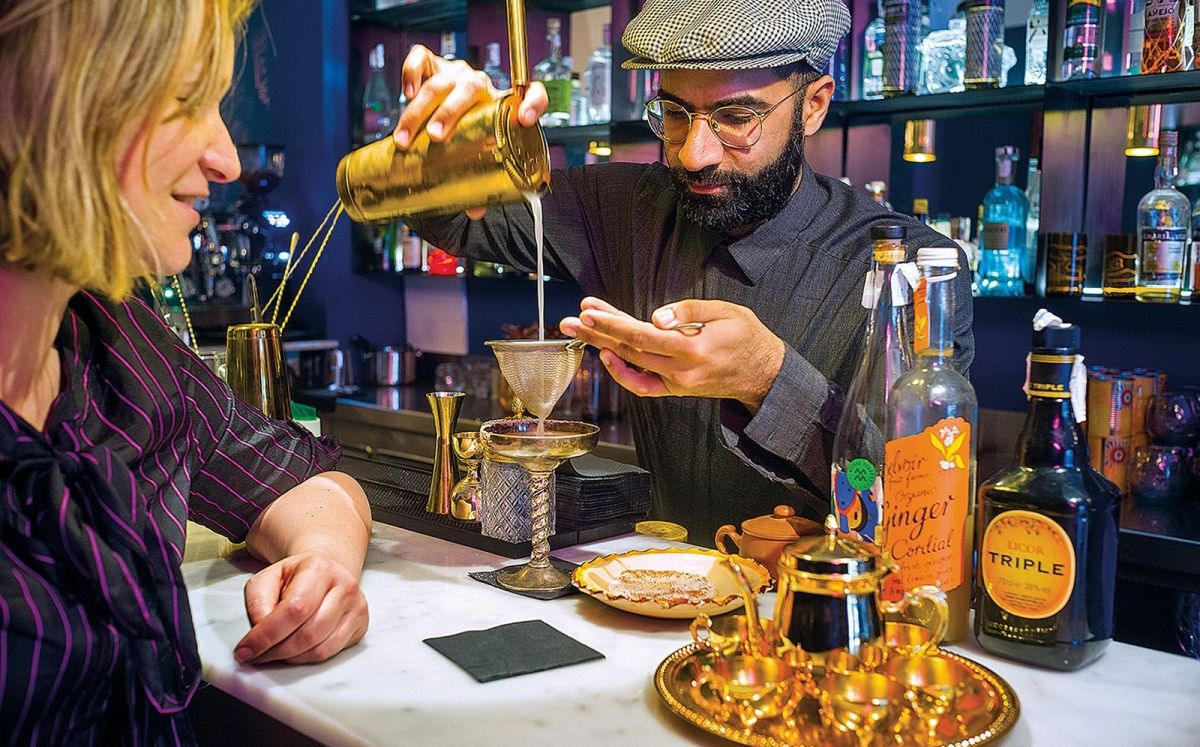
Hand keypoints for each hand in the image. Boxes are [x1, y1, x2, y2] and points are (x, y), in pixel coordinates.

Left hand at [234, 552, 368, 664]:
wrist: (327, 570)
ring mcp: (357, 606)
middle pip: (308, 634)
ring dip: (291, 658)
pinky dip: (307, 659)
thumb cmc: (295, 576)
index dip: (266, 635)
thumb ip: (258, 602)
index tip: (245, 651)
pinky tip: (295, 651)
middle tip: (258, 655)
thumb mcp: (267, 578)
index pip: (294, 610)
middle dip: (276, 651)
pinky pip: (332, 653)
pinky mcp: (361, 624)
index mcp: (319, 568)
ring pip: (320, 648)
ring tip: (275, 652)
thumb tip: (259, 635)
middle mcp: (344, 586)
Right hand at [395, 45, 547, 220]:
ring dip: (419, 110)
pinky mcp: (433, 64)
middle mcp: (481, 84)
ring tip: (406, 138)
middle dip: (449, 113)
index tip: (525, 119)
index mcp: (501, 103)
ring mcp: (456, 72)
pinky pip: (420, 59)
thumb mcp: (475, 154)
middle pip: (470, 90)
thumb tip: (475, 211)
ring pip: (439, 82)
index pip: (532, 93)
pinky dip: (411, 73)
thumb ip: (478, 181)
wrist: (444, 109)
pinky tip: (406, 93)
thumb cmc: (465, 134)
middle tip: (435, 137)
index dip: (534, 102)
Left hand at [559, 297, 785, 411]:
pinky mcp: (675, 389)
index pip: (642, 335)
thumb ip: (691, 312)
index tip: (589, 312)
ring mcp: (676, 383)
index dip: (612, 324)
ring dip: (602, 346)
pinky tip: (608, 356)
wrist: (763, 373)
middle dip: (596, 333)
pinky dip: (623, 373)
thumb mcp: (727, 312)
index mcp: (692, 349)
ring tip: (580, 330)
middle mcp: (680, 371)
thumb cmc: (747, 337)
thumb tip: (657, 317)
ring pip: (631, 364)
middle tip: (570, 320)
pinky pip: (643, 386)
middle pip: (628, 349)